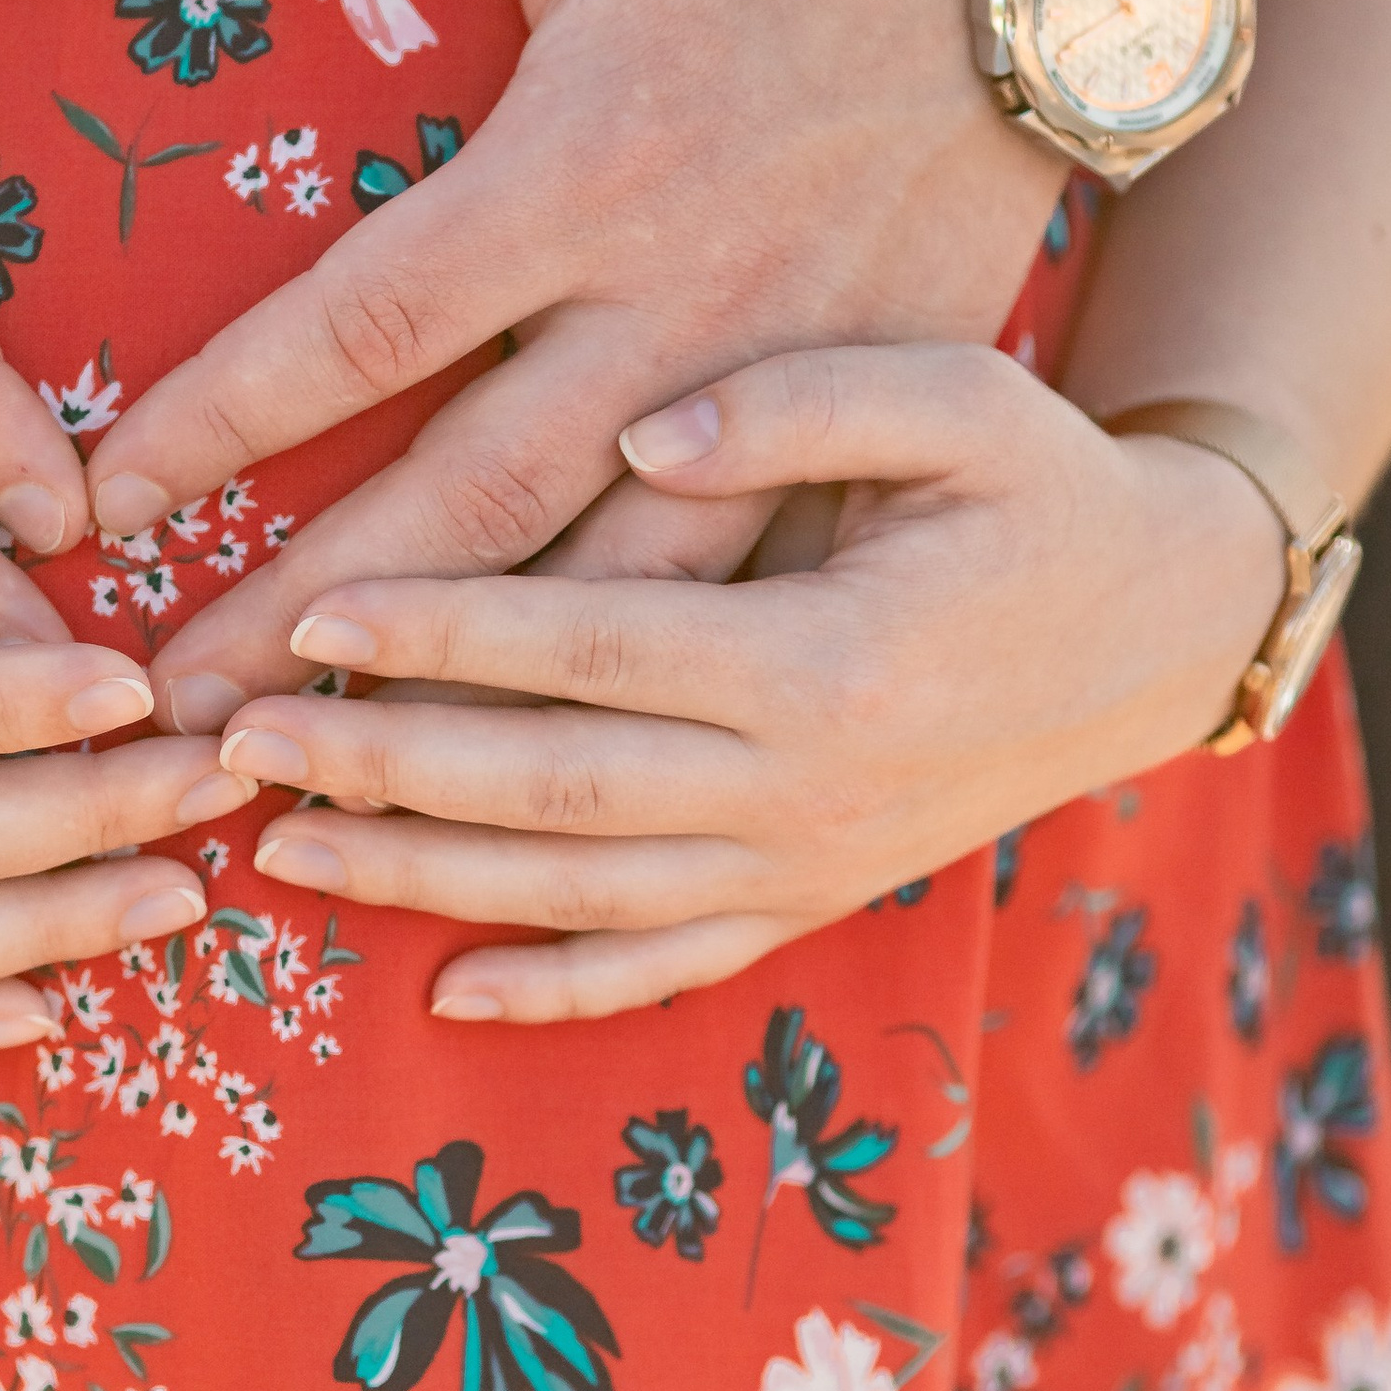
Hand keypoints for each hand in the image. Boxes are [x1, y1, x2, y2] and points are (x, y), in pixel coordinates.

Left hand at [71, 0, 1065, 724]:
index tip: (103, 506)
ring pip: (609, 590)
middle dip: (311, 626)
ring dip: (467, 698)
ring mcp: (784, 382)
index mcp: (588, 158)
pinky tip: (528, 768)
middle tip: (173, 719)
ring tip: (322, 784)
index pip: (362, 327)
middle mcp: (682, 302)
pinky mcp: (859, 423)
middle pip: (468, 504)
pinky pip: (731, 592)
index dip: (220, 423)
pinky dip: (632, 687)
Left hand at [204, 344, 1283, 1022]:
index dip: (444, 638)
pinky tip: (439, 989)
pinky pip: (667, 971)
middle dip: (384, 770)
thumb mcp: (960, 400)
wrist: (1157, 630)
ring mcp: (806, 865)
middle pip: (556, 791)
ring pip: (582, 896)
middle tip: (233, 744)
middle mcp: (805, 786)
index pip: (592, 650)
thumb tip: (646, 426)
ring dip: (422, 879)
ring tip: (281, 850)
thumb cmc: (1039, 491)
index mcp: (827, 655)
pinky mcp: (811, 905)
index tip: (313, 617)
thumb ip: (802, 404)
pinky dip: (555, 991)